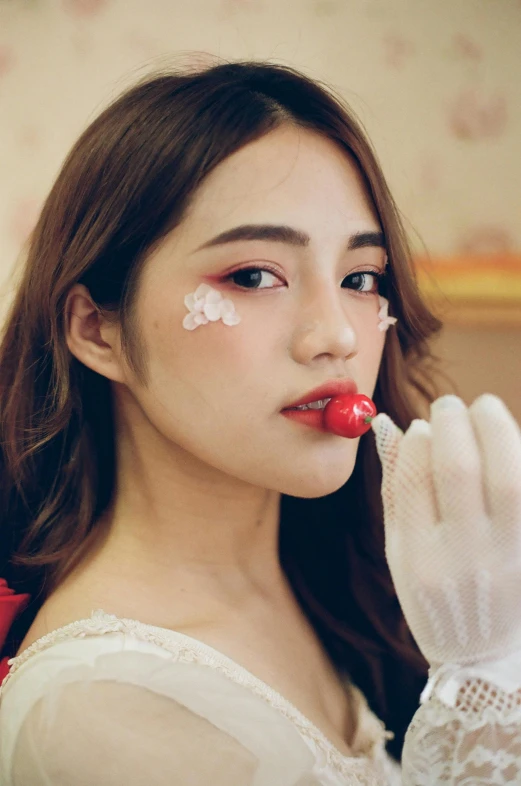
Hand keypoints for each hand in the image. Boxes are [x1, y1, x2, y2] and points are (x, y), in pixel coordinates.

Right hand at [371, 394, 520, 667]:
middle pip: (459, 469)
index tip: (423, 426)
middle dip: (454, 421)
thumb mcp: (400, 551)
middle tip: (451, 405)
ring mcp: (509, 560)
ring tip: (485, 408)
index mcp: (418, 558)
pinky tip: (510, 445)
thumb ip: (395, 487)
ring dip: (495, 428)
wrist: (482, 657)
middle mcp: (464, 559)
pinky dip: (520, 457)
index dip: (419, 441)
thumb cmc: (435, 593)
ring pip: (508, 477)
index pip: (415, 481)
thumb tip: (389, 426)